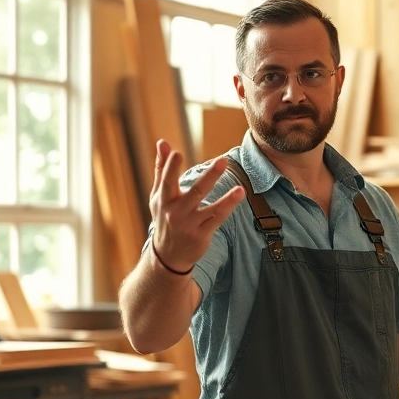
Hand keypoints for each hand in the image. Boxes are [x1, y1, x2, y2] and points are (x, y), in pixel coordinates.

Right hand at [148, 139, 244, 274]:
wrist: (167, 255)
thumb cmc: (164, 218)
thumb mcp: (158, 196)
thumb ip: (161, 169)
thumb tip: (162, 142)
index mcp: (164, 200)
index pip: (167, 181)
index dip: (170, 167)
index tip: (176, 152)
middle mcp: (176, 212)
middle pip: (194, 192)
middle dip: (209, 177)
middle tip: (222, 161)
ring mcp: (190, 224)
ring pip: (210, 208)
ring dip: (226, 198)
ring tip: (240, 186)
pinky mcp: (201, 234)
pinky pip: (218, 218)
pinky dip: (229, 206)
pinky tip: (239, 193)